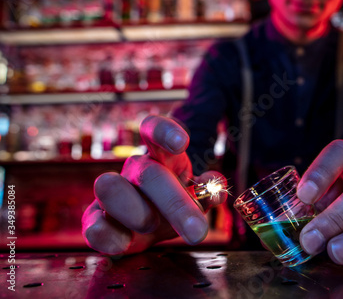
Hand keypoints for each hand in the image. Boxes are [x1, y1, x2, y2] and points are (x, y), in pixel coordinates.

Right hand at [82, 115, 226, 254]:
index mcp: (160, 157)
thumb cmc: (171, 205)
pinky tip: (124, 243)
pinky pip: (93, 225)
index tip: (182, 143)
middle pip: (148, 173)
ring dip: (136, 212)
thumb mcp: (195, 197)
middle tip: (197, 230)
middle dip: (175, 204)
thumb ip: (208, 192)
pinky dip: (108, 236)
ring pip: (110, 188)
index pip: (154, 131)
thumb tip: (216, 192)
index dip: (165, 131)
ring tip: (152, 227)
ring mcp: (111, 194)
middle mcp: (134, 170)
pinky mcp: (94, 220)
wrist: (145, 229)